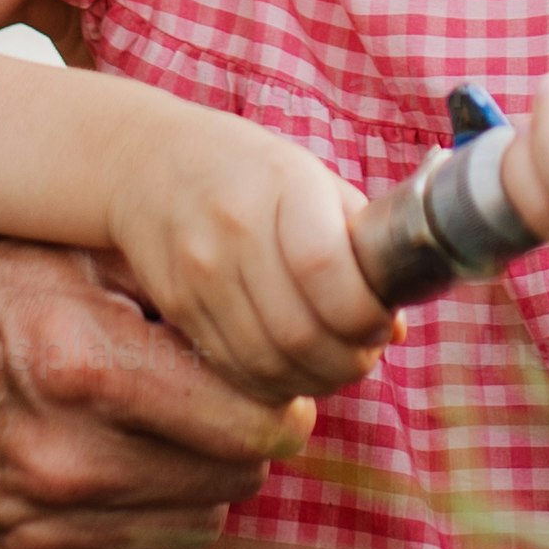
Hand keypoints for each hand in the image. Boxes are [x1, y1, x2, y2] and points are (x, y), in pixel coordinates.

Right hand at [0, 222, 310, 548]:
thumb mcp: (68, 243)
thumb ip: (174, 281)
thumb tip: (279, 313)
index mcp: (87, 368)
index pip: (255, 422)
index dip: (280, 397)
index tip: (278, 376)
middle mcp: (63, 461)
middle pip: (233, 480)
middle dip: (242, 436)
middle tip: (222, 393)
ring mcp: (32, 525)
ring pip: (189, 526)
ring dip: (193, 479)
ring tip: (163, 422)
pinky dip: (134, 515)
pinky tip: (107, 458)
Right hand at [103, 111, 392, 399]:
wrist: (149, 163)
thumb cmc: (250, 170)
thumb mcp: (313, 178)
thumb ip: (359, 240)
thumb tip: (398, 320)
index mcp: (280, 186)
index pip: (324, 269)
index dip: (364, 313)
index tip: (384, 321)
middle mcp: (233, 233)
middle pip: (299, 332)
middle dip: (349, 359)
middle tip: (367, 351)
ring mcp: (200, 276)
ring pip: (268, 364)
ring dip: (316, 380)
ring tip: (337, 363)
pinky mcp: (181, 309)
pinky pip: (235, 370)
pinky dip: (275, 385)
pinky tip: (295, 368)